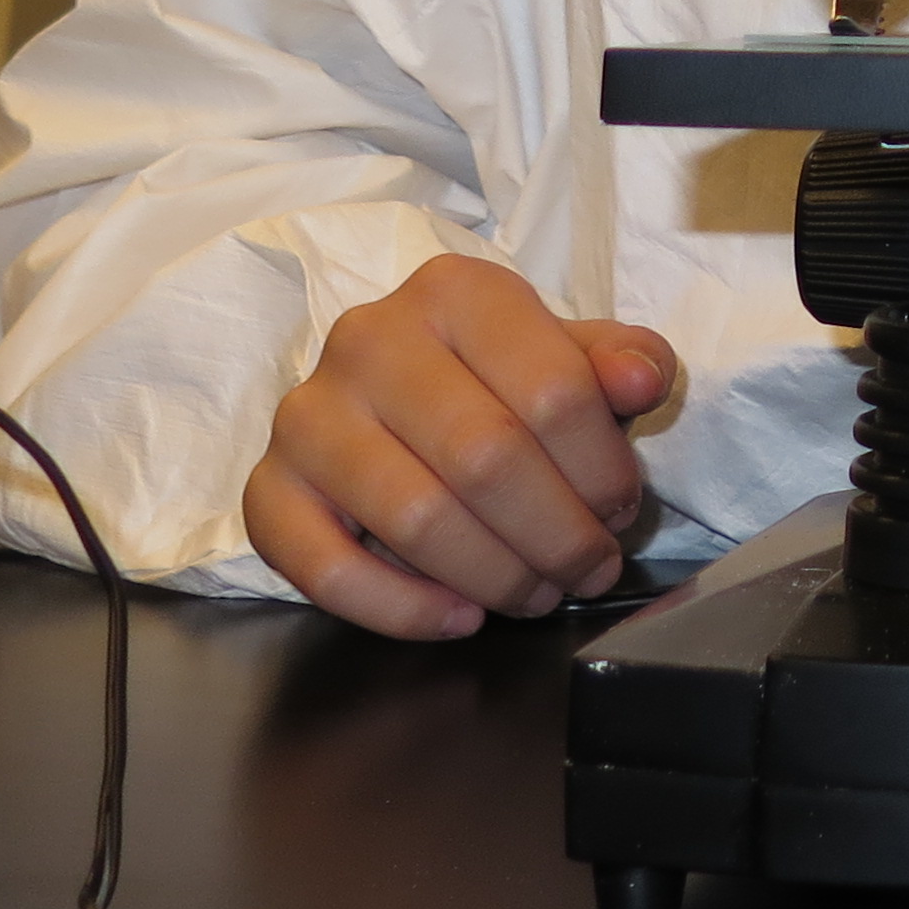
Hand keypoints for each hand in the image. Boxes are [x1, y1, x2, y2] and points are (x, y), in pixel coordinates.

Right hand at [244, 256, 678, 638]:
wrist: (385, 393)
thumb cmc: (492, 377)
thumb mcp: (566, 352)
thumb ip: (618, 360)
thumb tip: (642, 378)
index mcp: (457, 292)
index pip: (555, 391)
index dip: (603, 470)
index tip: (621, 511)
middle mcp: (371, 340)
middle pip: (487, 459)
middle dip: (557, 535)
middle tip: (588, 568)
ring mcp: (309, 414)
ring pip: (415, 518)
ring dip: (494, 575)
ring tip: (537, 593)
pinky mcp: (267, 487)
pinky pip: (327, 569)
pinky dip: (401, 609)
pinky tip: (459, 616)